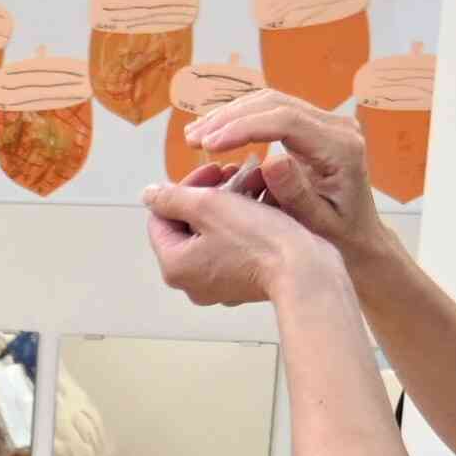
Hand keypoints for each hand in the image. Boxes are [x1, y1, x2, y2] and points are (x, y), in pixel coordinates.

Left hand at [139, 163, 331, 309]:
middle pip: (187, 224)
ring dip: (228, 201)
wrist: (305, 271)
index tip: (212, 170)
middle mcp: (191, 281)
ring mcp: (217, 284)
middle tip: (232, 173)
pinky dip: (242, 221)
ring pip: (212, 231)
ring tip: (251, 182)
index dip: (184, 187)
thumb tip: (149, 195)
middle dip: (209, 193)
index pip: (161, 217)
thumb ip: (171, 198)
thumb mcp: (208, 205)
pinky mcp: (242, 281)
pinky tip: (261, 202)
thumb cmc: (258, 239)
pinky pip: (232, 245)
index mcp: (175, 266)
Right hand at [170, 91, 386, 259]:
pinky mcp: (314, 126)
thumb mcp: (316, 225)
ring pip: (270, 102)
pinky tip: (214, 133)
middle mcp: (337, 127)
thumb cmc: (339, 239)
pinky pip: (272, 112)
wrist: (360, 237)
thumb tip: (269, 160)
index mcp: (340, 149)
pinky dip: (240, 120)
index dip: (243, 128)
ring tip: (194, 136)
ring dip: (229, 116)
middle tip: (192, 139)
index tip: (208, 146)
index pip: (286, 121)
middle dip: (229, 118)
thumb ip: (295, 194)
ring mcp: (326, 123)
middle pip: (275, 104)